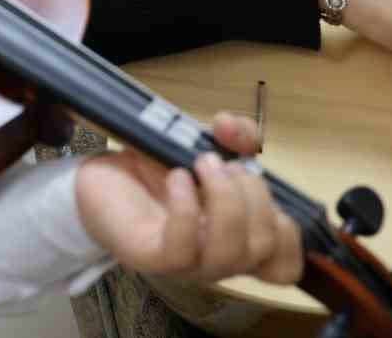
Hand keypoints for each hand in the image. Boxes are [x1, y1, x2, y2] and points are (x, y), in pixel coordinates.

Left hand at [75, 113, 301, 284]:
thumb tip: (235, 129)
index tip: (262, 186)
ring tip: (201, 164)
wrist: (101, 177)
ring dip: (225, 199)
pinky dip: (186, 207)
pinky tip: (176, 178)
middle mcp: (219, 256)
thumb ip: (234, 135)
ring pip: (230, 254)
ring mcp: (187, 263)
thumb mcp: (203, 143)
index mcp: (240, 237)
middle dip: (254, 195)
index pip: (285, 263)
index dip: (290, 231)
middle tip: (223, 163)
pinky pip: (184, 248)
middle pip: (265, 248)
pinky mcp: (153, 257)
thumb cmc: (158, 168)